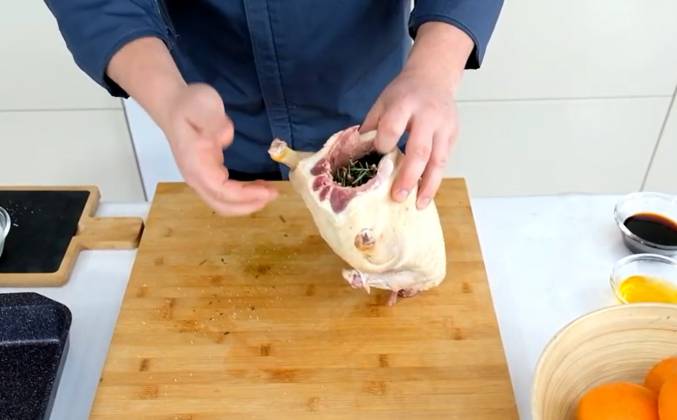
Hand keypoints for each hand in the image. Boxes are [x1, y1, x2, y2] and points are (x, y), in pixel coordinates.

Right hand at [162, 83, 277, 214]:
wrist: (172, 104)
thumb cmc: (189, 104)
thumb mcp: (203, 105)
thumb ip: (214, 121)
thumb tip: (225, 136)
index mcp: (196, 164)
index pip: (221, 191)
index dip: (245, 196)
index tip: (268, 191)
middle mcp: (195, 177)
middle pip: (222, 205)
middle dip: (249, 205)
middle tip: (273, 194)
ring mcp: (199, 178)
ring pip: (223, 203)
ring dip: (246, 203)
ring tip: (268, 192)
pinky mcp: (206, 175)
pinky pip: (224, 194)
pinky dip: (242, 196)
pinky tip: (256, 187)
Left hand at [360, 22, 473, 208]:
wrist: (434, 77)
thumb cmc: (404, 93)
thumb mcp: (383, 101)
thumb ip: (372, 125)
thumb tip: (358, 153)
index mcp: (405, 103)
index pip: (393, 127)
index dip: (384, 143)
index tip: (378, 153)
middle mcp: (428, 116)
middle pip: (420, 150)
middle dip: (408, 176)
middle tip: (397, 197)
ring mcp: (444, 127)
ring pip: (438, 160)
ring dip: (428, 185)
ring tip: (418, 204)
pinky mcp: (453, 135)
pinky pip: (444, 161)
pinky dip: (435, 179)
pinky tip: (426, 194)